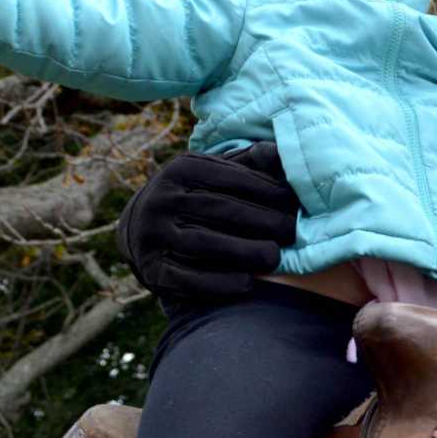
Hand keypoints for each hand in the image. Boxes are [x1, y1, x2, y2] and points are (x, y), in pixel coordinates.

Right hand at [118, 146, 301, 309]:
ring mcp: (152, 233)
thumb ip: (250, 163)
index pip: (230, 177)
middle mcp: (162, 198)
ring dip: (242, 251)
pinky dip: (217, 283)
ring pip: (201, 243)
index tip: (294, 204)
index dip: (266, 190)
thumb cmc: (198, 196)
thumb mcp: (217, 172)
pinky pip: (184, 278)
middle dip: (261, 221)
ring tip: (273, 257)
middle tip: (291, 232)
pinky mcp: (149, 268)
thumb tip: (280, 154)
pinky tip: (247, 283)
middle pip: (218, 209)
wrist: (142, 226)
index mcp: (182, 168)